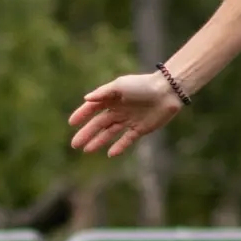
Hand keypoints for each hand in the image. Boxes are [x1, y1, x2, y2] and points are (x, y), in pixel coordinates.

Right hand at [69, 72, 183, 156]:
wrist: (168, 92)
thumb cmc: (143, 85)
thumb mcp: (120, 86)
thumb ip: (103, 93)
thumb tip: (86, 99)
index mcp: (112, 98)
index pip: (93, 108)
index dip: (82, 114)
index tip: (72, 123)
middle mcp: (119, 110)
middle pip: (99, 124)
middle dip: (86, 133)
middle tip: (75, 144)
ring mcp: (129, 120)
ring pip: (110, 133)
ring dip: (98, 141)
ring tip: (87, 150)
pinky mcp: (140, 129)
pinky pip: (127, 139)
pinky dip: (119, 147)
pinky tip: (110, 154)